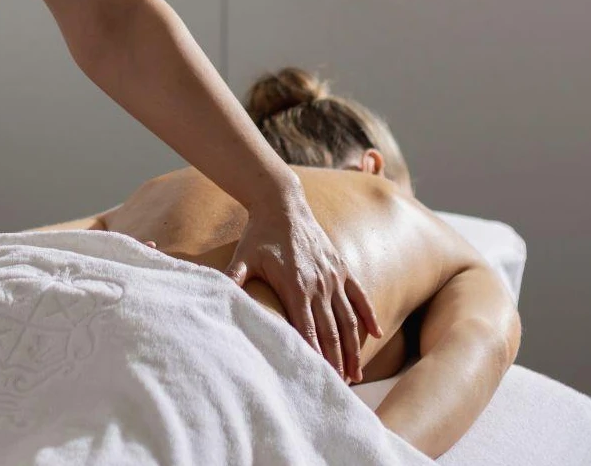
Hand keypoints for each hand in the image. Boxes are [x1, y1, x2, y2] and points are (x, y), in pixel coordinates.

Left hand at [226, 200, 381, 382]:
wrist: (283, 203)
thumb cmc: (260, 234)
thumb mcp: (243, 257)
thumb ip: (233, 279)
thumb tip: (215, 295)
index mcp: (296, 285)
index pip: (307, 328)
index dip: (314, 354)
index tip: (317, 377)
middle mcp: (319, 284)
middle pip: (331, 331)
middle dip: (336, 361)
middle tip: (339, 387)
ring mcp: (334, 276)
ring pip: (349, 319)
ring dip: (354, 348)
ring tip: (356, 374)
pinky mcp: (342, 268)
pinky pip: (359, 297)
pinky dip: (368, 317)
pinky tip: (376, 336)